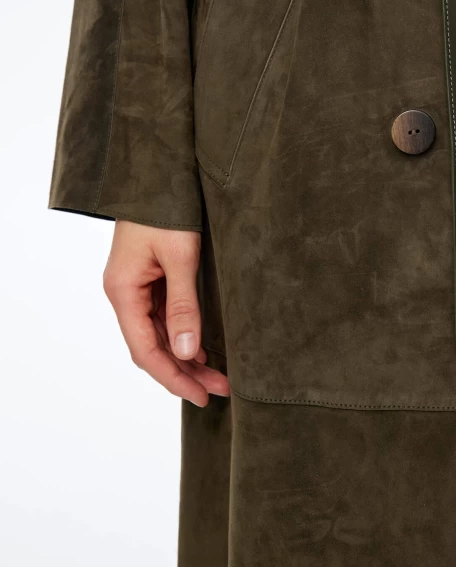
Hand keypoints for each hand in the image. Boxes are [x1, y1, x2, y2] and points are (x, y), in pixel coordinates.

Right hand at [103, 219, 229, 406]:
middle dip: (185, 371)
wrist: (159, 171)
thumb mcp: (180, 257)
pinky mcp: (149, 276)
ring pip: (158, 333)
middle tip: (220, 389)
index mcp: (123, 291)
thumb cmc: (167, 209)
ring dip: (185, 355)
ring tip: (218, 375)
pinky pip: (163, 315)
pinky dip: (182, 334)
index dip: (173, 377)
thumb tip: (187, 353)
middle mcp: (125, 292)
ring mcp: (136, 285)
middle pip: (152, 346)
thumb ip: (183, 305)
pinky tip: (202, 347)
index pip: (145, 350)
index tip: (201, 395)